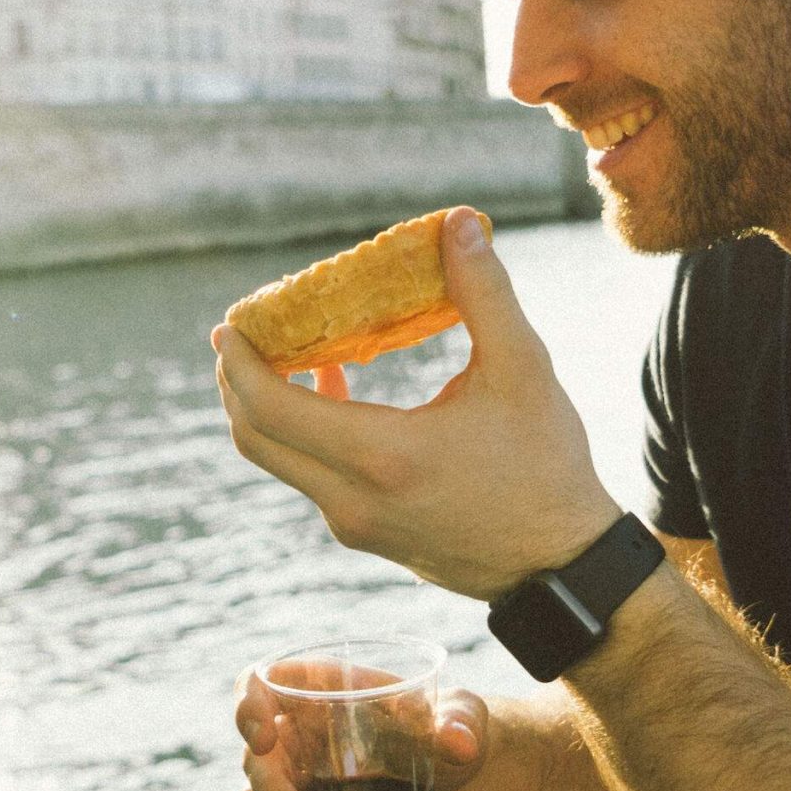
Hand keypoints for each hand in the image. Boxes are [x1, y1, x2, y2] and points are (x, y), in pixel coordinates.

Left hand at [213, 207, 621, 600]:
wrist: (561, 568)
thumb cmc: (547, 467)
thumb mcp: (524, 371)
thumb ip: (485, 293)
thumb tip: (458, 223)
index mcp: (383, 458)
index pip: (272, 409)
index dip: (239, 364)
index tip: (229, 324)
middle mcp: (352, 500)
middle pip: (255, 439)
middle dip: (236, 383)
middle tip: (238, 336)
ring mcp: (353, 525)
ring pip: (280, 461)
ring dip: (269, 407)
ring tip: (280, 352)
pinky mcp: (365, 535)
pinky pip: (311, 477)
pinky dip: (304, 432)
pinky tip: (333, 388)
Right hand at [234, 667, 486, 790]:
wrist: (448, 776)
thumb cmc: (445, 729)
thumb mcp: (460, 718)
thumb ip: (460, 722)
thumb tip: (458, 744)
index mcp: (321, 690)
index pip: (261, 683)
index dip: (248, 707)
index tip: (265, 738)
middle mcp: (295, 729)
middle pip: (256, 755)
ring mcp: (292, 772)